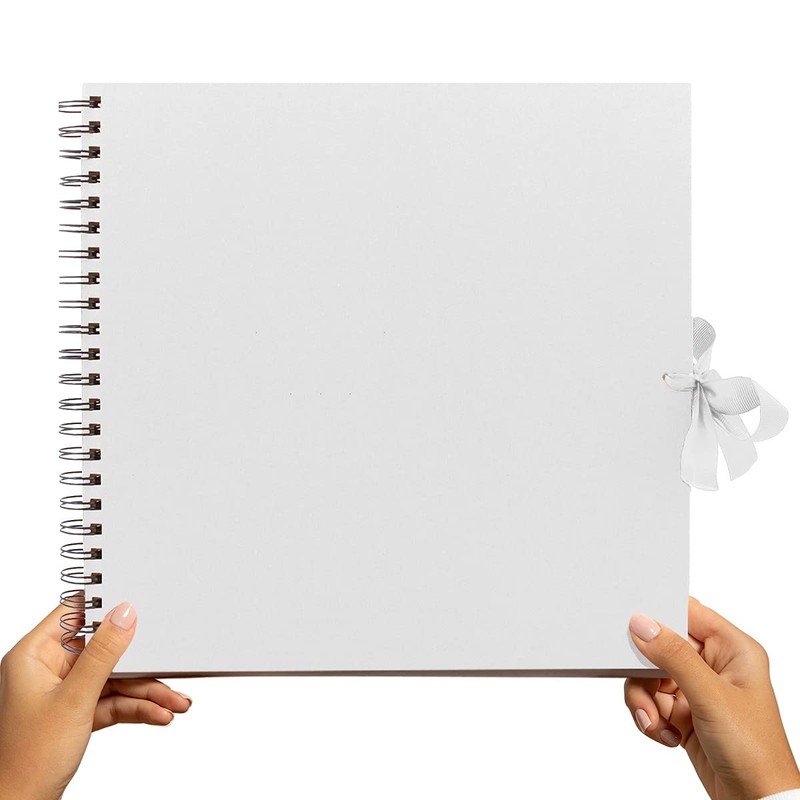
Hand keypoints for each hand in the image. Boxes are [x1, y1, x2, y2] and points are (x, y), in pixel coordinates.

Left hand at [0, 601, 190, 799]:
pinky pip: (113, 702)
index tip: (140, 602)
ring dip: (146, 692)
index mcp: (34, 656)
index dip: (106, 606)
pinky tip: (159, 715)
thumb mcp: (74, 701)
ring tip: (175, 703)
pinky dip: (136, 709)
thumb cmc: (26, 762)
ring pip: (114, 680)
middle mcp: (47, 670)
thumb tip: (125, 613)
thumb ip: (103, 654)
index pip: (74, 614)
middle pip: (104, 651)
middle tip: (171, 665)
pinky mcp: (75, 715)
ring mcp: (62, 694)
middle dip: (141, 664)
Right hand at [625, 596, 799, 799]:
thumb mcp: (710, 697)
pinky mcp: (685, 713)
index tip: (630, 624)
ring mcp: (698, 689)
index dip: (658, 614)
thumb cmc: (754, 751)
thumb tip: (642, 623)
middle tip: (644, 693)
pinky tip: (666, 736)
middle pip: (660, 647)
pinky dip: (650, 717)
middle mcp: (715, 664)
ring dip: (645, 701)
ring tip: (655, 724)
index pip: (687, 612)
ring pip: (650, 676)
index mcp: (733, 649)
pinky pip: (651, 701)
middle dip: (644, 674)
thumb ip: (674, 656)